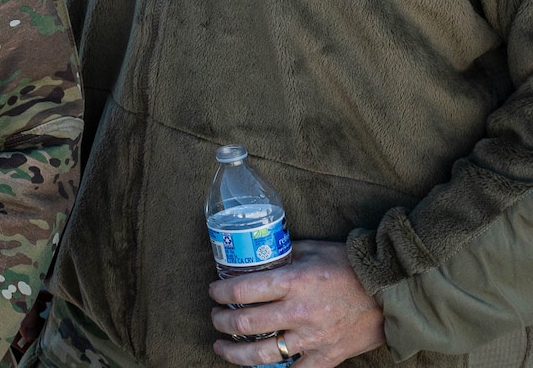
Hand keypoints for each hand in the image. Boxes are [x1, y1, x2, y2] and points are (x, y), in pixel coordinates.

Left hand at [209, 240, 385, 366]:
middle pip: (246, 323)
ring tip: (222, 346)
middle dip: (222, 321)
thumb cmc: (350, 267)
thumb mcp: (313, 249)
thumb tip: (257, 255)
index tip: (214, 292)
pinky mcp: (327, 356)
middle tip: (216, 318)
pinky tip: (258, 367)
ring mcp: (313, 338)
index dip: (220, 292)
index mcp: (293, 282)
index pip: (242, 290)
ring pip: (262, 353)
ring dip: (234, 352)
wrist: (391, 293)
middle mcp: (300, 312)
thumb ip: (283, 254)